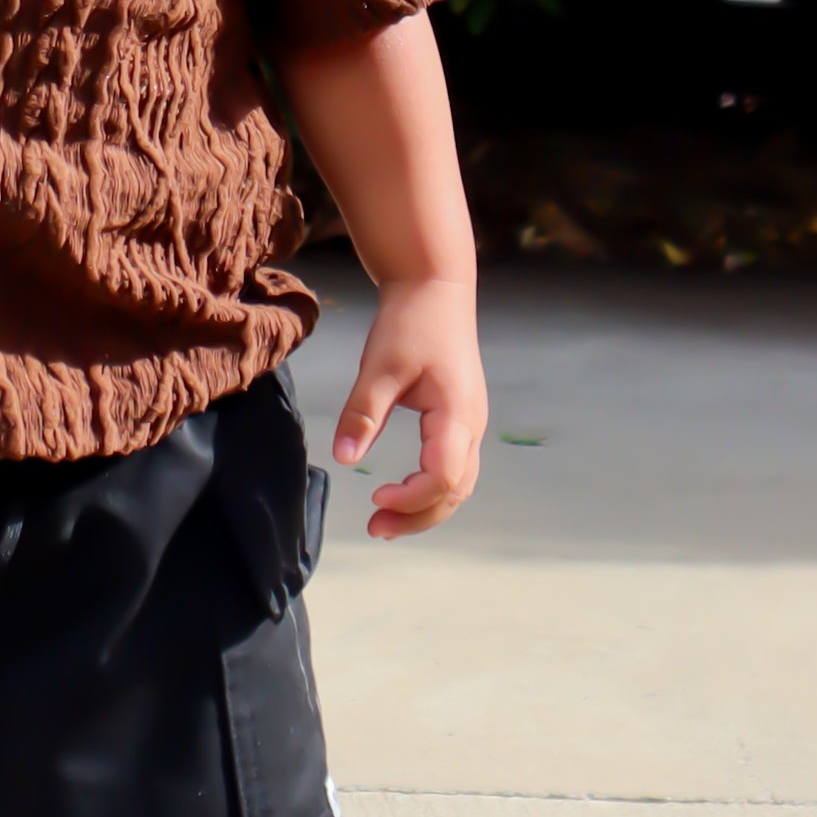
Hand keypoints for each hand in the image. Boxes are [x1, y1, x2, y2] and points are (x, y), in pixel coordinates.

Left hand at [331, 272, 484, 535]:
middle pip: (456, 491)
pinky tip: (403, 493)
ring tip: (386, 520)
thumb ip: (364, 414)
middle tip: (375, 527)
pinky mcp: (461, 420)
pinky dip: (431, 490)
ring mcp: (470, 424)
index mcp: (457, 415)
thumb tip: (344, 460)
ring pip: (459, 484)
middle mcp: (472, 426)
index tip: (374, 497)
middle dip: (418, 516)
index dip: (412, 497)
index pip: (443, 476)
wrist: (435, 289)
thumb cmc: (411, 323)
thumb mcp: (380, 366)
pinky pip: (454, 468)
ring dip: (425, 507)